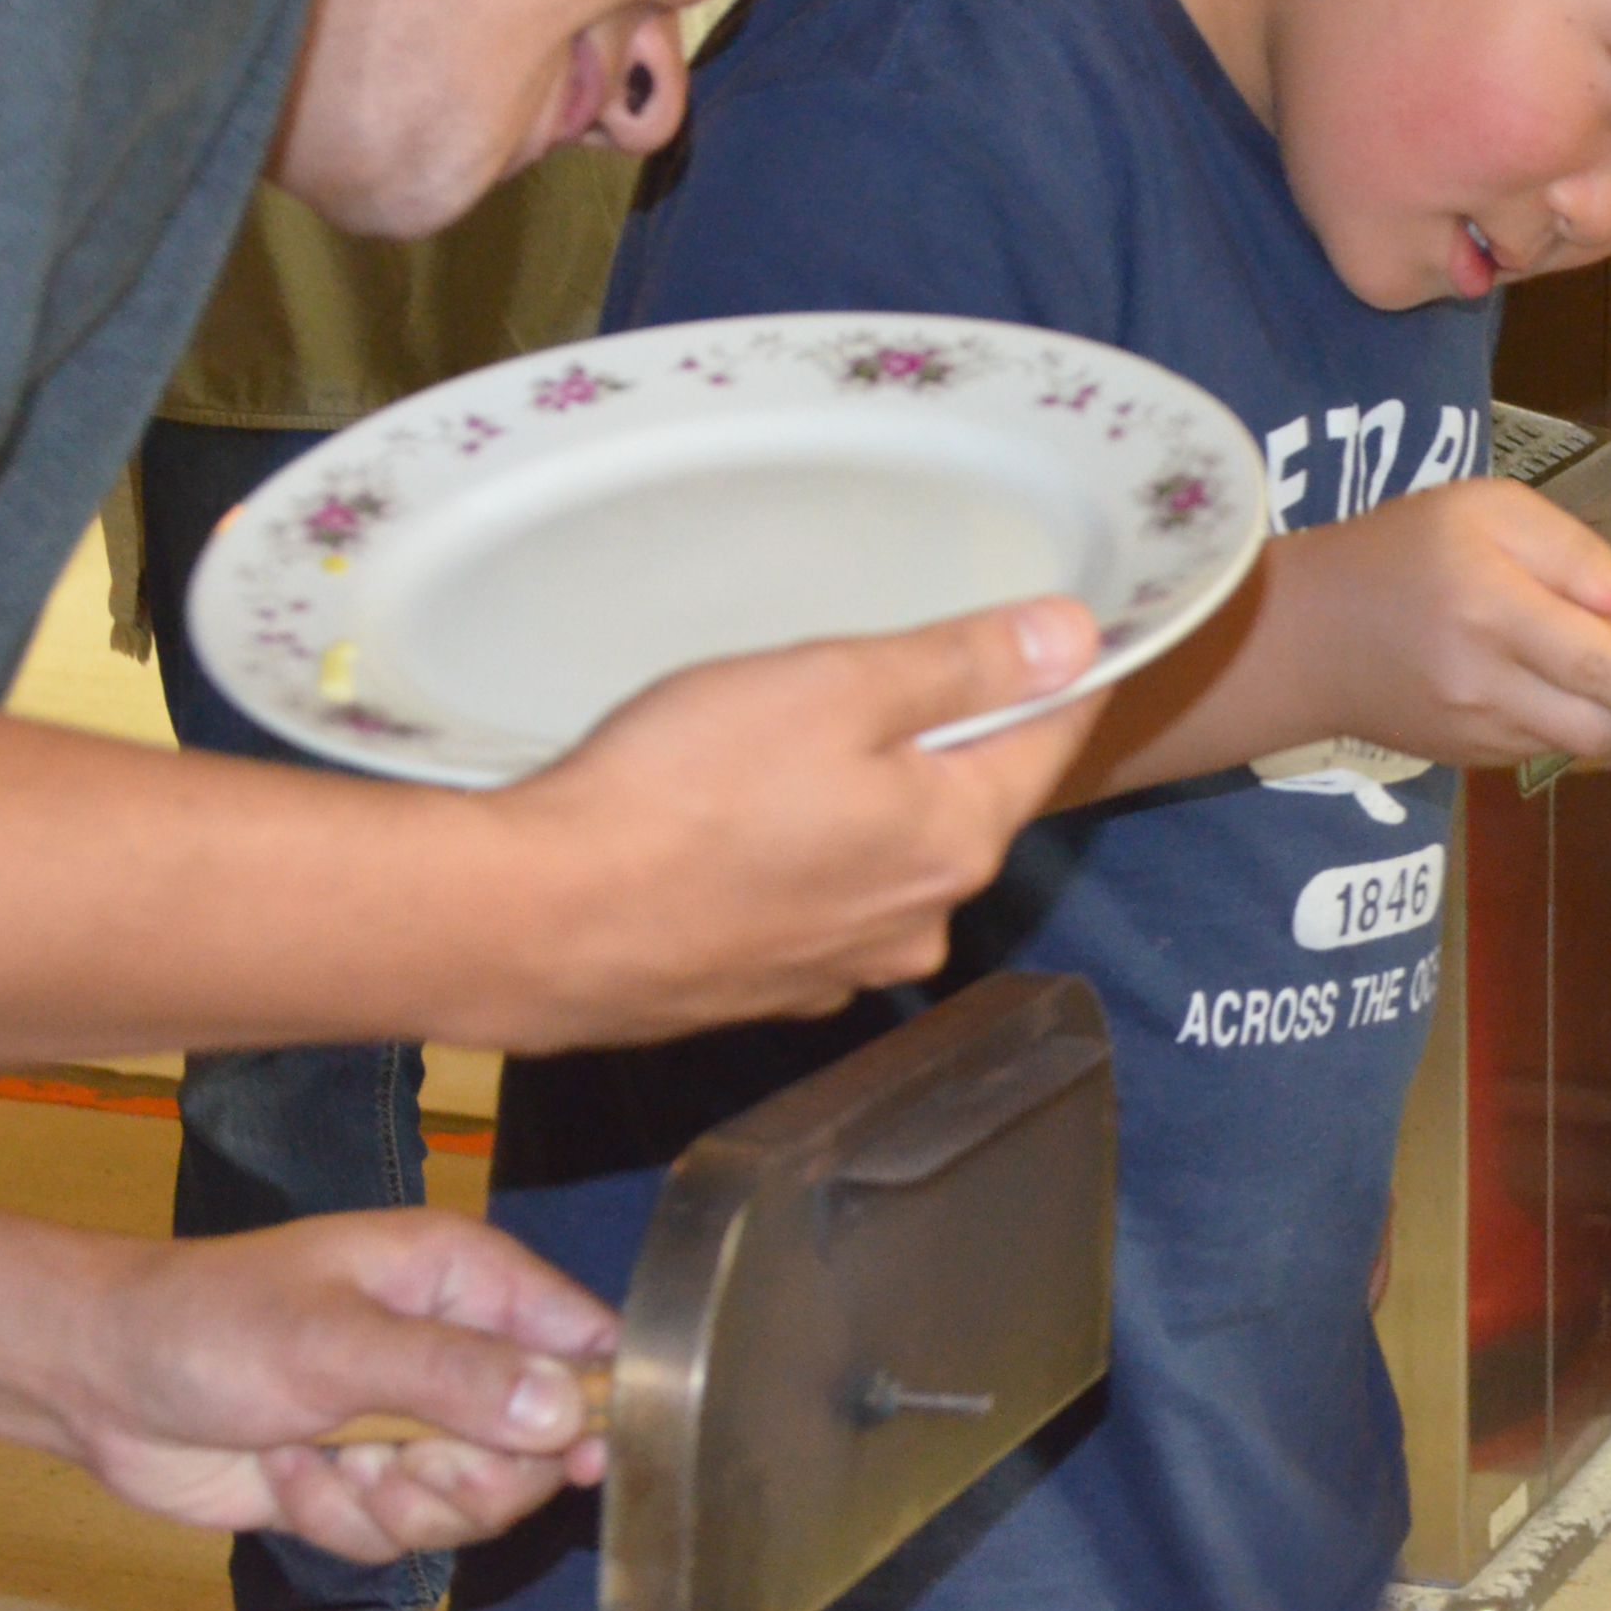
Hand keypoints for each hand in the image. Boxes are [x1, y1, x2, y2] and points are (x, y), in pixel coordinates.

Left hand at [57, 1210, 616, 1563]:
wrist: (97, 1379)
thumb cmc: (213, 1324)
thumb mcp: (334, 1343)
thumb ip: (453, 1377)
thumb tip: (567, 1413)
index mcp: (467, 1280)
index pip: (582, 1338)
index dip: (596, 1403)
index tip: (581, 1460)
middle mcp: (455, 1350)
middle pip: (537, 1446)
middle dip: (467, 1477)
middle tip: (398, 1463)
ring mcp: (411, 1422)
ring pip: (471, 1503)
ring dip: (394, 1506)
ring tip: (328, 1465)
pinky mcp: (365, 1483)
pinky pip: (401, 1535)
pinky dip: (339, 1520)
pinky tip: (286, 1473)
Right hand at [482, 597, 1106, 1046]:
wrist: (533, 922)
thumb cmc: (682, 793)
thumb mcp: (836, 685)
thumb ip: (966, 664)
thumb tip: (1076, 637)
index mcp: (957, 840)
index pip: (1053, 737)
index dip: (1057, 670)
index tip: (1054, 624)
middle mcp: (919, 920)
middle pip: (966, 796)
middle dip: (936, 731)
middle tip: (864, 671)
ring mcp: (840, 966)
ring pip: (885, 851)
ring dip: (858, 797)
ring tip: (774, 746)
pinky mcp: (764, 987)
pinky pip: (813, 898)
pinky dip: (793, 854)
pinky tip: (729, 824)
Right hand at [1272, 480, 1610, 768]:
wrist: (1302, 633)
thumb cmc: (1400, 550)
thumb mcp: (1482, 510)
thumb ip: (1569, 551)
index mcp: (1492, 608)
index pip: (1595, 662)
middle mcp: (1483, 682)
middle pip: (1598, 723)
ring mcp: (1471, 731)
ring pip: (1574, 744)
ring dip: (1604, 714)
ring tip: (1578, 662)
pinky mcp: (1463, 759)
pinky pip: (1540, 752)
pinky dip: (1561, 722)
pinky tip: (1532, 681)